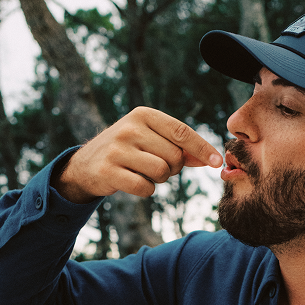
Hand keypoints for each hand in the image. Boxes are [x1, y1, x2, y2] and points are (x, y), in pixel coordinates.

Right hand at [53, 108, 222, 202]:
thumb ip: (179, 147)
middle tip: (155, 165)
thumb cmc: (128, 151)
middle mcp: (130, 128)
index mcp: (143, 115)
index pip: (182, 132)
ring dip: (159, 179)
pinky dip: (145, 190)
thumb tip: (210, 159)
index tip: (217, 161)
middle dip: (173, 167)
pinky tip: (133, 181)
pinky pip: (145, 188)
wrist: (87, 164)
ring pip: (162, 172)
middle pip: (174, 156)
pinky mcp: (109, 171)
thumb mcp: (151, 139)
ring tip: (143, 172)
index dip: (202, 148)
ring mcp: (118, 149)